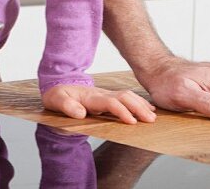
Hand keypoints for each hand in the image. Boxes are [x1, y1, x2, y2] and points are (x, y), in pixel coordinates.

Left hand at [42, 83, 156, 124]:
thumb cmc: (57, 96)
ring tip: (153, 116)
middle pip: (123, 96)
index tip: (132, 122)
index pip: (110, 102)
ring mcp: (105, 95)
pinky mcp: (107, 98)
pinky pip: (125, 98)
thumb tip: (80, 113)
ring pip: (127, 96)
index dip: (122, 111)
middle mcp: (100, 94)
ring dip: (140, 104)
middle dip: (138, 107)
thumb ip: (67, 106)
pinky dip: (138, 102)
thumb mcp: (56, 101)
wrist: (56, 87)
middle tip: (150, 120)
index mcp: (90, 97)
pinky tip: (148, 108)